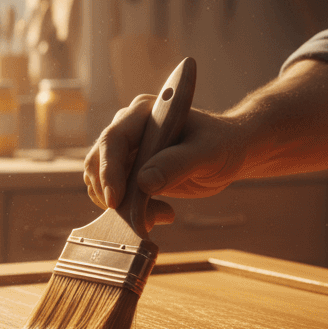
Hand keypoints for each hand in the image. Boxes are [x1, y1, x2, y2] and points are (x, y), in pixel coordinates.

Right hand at [83, 95, 246, 224]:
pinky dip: (127, 209)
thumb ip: (178, 163)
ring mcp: (127, 149)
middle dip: (110, 192)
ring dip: (120, 204)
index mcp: (143, 112)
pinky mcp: (130, 170)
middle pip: (98, 160)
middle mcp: (129, 127)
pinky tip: (159, 211)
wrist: (229, 154)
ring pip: (100, 179)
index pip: (113, 139)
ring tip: (159, 214)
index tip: (115, 200)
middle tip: (139, 217)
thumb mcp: (207, 153)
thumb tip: (144, 182)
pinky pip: (113, 192)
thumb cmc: (222, 145)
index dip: (109, 171)